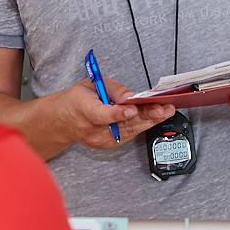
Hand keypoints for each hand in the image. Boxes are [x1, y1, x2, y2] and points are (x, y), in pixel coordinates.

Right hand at [54, 78, 176, 150]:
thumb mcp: (90, 84)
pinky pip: (129, 134)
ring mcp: (101, 140)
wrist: (62, 121)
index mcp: (84, 110)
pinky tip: (156, 117)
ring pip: (130, 131)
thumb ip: (112, 89)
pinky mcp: (109, 145)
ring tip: (167, 111)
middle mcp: (93, 130)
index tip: (132, 109)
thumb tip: (131, 97)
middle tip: (163, 109)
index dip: (118, 113)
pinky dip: (143, 125)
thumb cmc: (77, 99)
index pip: (102, 115)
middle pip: (122, 124)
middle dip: (145, 116)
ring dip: (150, 121)